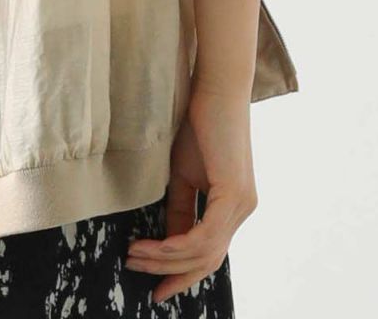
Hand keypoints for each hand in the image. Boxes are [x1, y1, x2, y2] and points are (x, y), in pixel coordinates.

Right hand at [123, 82, 257, 303]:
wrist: (216, 88)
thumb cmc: (198, 122)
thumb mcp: (183, 172)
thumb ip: (180, 206)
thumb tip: (167, 238)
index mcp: (233, 206)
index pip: (209, 253)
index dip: (182, 274)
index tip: (156, 289)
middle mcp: (243, 210)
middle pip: (208, 261)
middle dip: (171, 273)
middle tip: (136, 272)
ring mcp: (242, 205)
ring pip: (205, 252)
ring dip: (166, 259)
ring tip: (133, 254)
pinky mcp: (234, 194)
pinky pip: (205, 236)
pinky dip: (176, 244)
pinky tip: (153, 244)